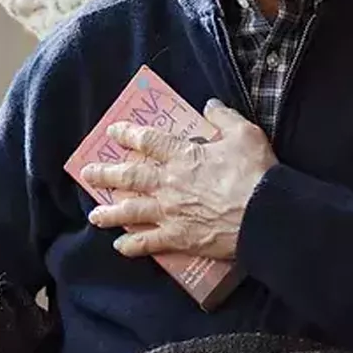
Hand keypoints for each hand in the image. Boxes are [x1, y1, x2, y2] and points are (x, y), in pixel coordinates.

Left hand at [83, 101, 276, 260]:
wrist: (265, 214)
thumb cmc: (254, 172)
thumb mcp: (244, 133)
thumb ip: (223, 117)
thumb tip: (209, 105)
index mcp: (182, 155)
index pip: (148, 140)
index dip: (128, 134)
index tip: (113, 132)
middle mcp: (169, 183)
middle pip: (130, 176)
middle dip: (106, 174)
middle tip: (88, 173)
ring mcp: (170, 213)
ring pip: (131, 211)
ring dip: (110, 213)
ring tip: (94, 215)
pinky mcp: (179, 238)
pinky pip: (149, 243)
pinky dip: (132, 245)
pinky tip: (120, 246)